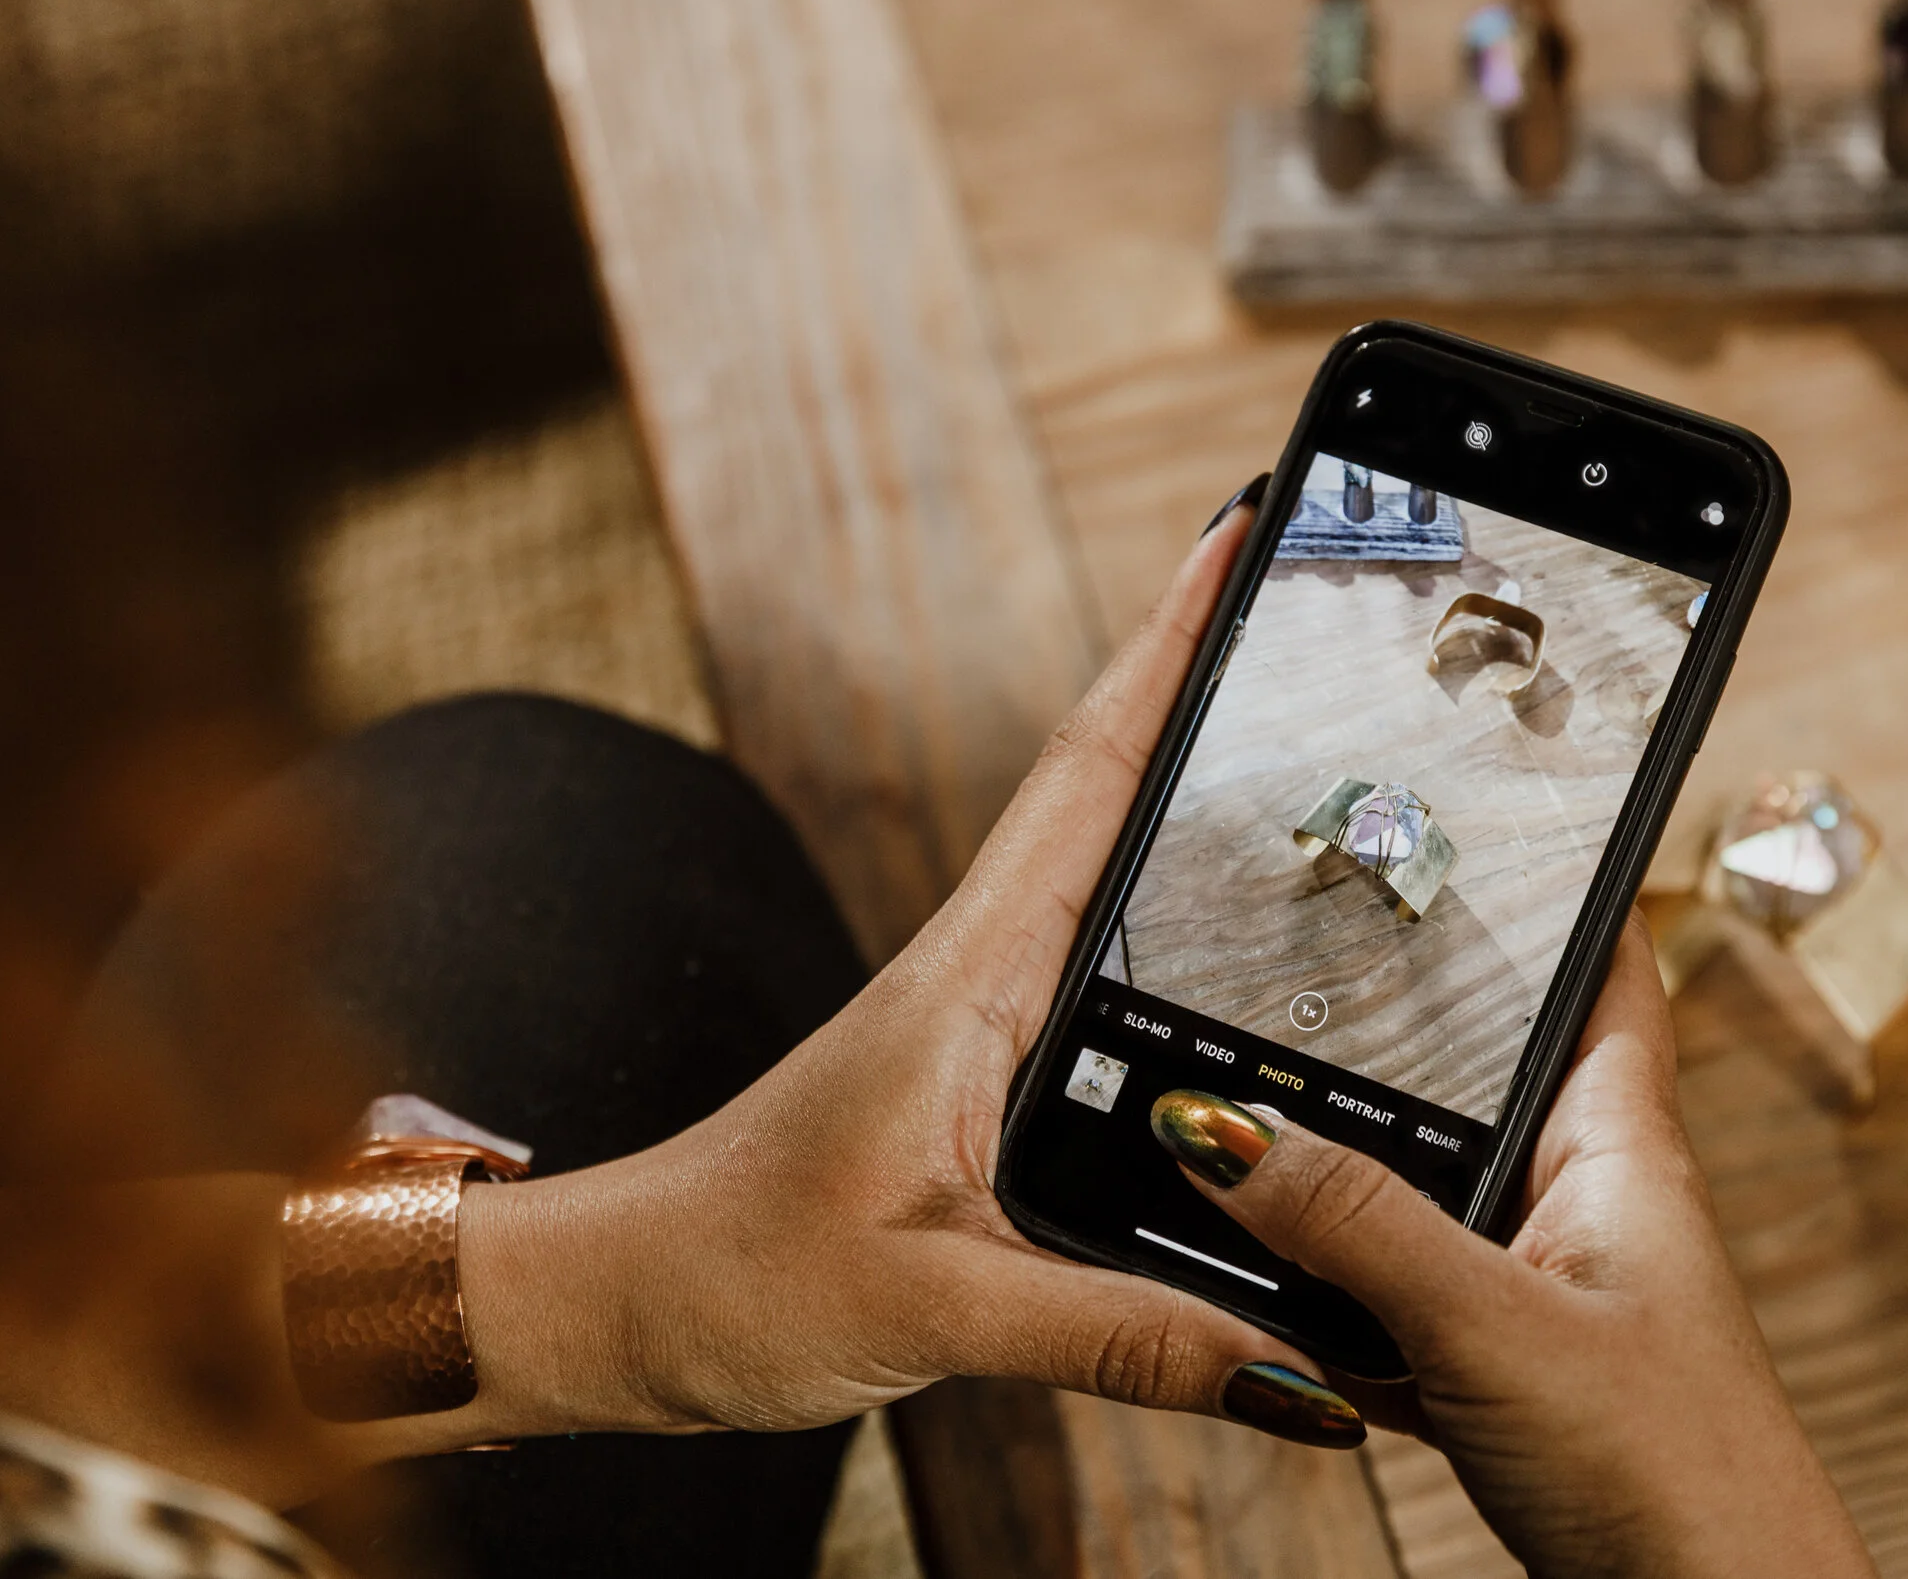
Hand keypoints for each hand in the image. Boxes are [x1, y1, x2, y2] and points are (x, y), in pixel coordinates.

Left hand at [445, 479, 1365, 1451]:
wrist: (613, 1307)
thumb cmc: (726, 1278)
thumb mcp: (931, 1311)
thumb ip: (1117, 1336)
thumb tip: (1295, 1371)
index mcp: (967, 980)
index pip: (1088, 776)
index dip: (1171, 652)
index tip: (1239, 537)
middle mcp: (974, 972)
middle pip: (1105, 788)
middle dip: (1198, 676)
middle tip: (1294, 592)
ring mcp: (969, 1016)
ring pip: (1094, 863)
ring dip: (1179, 774)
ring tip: (1280, 712)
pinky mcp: (967, 1074)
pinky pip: (1087, 959)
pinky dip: (1151, 899)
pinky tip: (1206, 925)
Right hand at [1147, 923, 1879, 1578]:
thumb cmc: (1680, 1482)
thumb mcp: (1492, 1326)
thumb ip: (1354, 1222)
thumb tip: (1218, 1126)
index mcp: (1620, 1151)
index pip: (1603, 973)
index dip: (1554, 888)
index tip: (1481, 812)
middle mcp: (1584, 1204)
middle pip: (1483, 1077)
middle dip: (1390, 1034)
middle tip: (1293, 966)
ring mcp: (1544, 1292)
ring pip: (1425, 1194)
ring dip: (1345, 1176)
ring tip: (1244, 1123)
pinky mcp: (1506, 1378)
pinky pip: (1399, 1302)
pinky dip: (1334, 1296)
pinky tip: (1273, 1296)